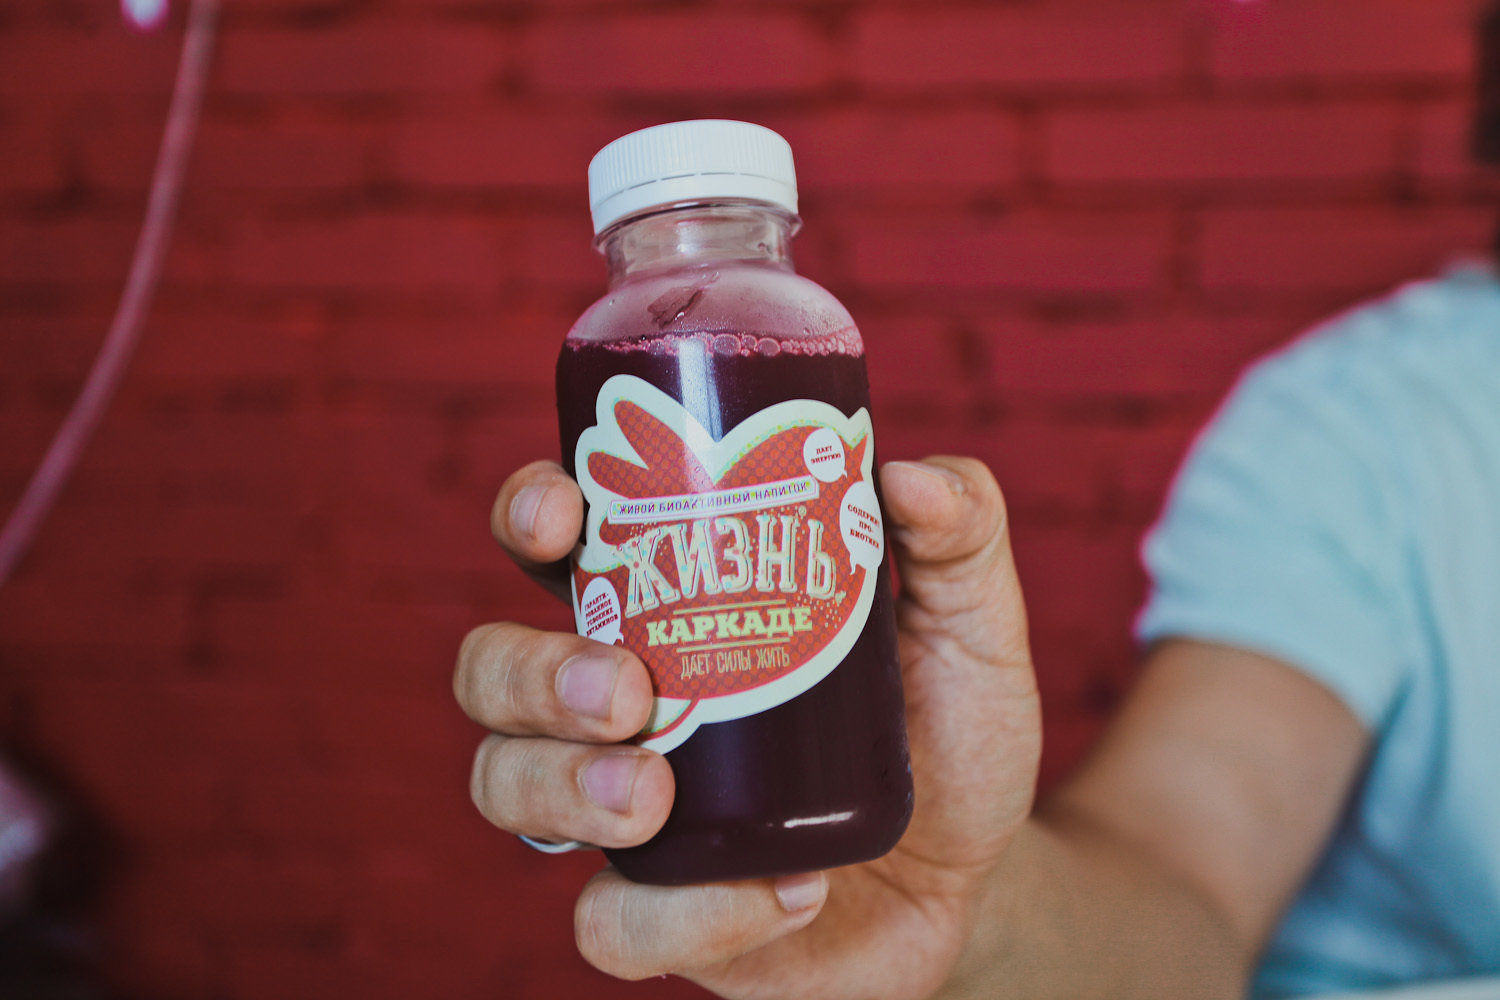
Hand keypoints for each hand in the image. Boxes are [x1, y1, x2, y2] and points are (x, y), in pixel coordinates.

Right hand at [455, 457, 1041, 998]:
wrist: (978, 874)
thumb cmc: (946, 728)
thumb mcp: (971, 622)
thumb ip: (959, 533)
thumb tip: (909, 475)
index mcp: (671, 610)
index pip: (557, 546)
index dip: (529, 516)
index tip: (561, 513)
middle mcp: (622, 707)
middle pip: (493, 670)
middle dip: (531, 671)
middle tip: (626, 689)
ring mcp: (627, 815)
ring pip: (505, 788)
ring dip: (560, 785)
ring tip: (654, 798)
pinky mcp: (660, 917)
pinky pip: (607, 926)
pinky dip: (681, 916)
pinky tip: (784, 894)